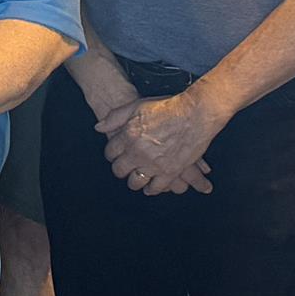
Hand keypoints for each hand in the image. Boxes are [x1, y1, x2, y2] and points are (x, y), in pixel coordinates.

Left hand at [97, 90, 220, 195]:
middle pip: (120, 170)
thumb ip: (115, 117)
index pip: (111, 152)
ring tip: (135, 180)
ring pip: (135, 182)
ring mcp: (154, 164)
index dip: (112, 154)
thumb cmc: (167, 107)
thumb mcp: (137, 106)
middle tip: (123, 168)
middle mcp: (138, 153)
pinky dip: (152, 189)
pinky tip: (151, 188)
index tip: (115, 155)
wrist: (195, 114)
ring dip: (134, 181)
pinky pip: (156, 187)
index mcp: (128, 137)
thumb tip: (99, 127)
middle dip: (120, 169)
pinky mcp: (170, 172)